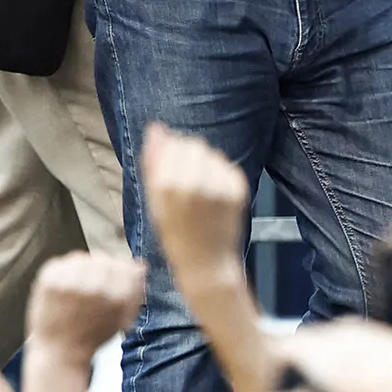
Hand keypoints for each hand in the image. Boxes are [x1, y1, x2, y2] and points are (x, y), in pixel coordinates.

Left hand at [27, 251, 146, 362]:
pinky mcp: (50, 281)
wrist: (59, 354)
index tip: (113, 281)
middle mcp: (95, 287)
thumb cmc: (92, 338)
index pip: (126, 266)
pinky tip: (64, 288)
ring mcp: (71, 283)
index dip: (120, 272)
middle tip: (93, 286)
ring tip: (77, 289)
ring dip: (82, 269)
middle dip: (101, 269)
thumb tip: (140, 267)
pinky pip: (61, 262)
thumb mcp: (122, 319)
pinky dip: (63, 271)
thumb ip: (135, 292)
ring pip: (82, 258)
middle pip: (104, 259)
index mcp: (117, 297)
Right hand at [141, 123, 250, 285]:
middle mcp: (195, 182)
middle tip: (187, 181)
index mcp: (168, 185)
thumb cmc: (175, 234)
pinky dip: (221, 175)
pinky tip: (215, 194)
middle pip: (194, 144)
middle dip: (189, 156)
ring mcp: (219, 186)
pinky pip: (227, 166)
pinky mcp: (238, 189)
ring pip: (212, 153)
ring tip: (202, 189)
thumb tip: (156, 128)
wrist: (206, 263)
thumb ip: (153, 162)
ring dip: (206, 164)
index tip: (173, 170)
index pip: (175, 144)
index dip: (173, 154)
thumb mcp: (154, 201)